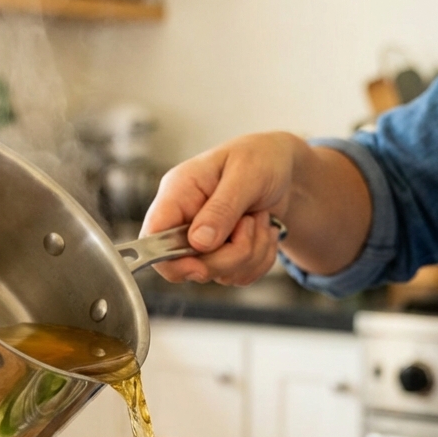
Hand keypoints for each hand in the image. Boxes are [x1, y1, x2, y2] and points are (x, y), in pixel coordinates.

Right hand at [141, 132, 299, 284]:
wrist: (284, 170)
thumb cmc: (261, 159)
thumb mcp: (246, 174)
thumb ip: (221, 208)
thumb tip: (199, 242)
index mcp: (178, 193)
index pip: (153, 236)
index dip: (170, 259)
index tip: (200, 265)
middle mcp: (185, 220)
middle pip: (189, 266)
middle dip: (230, 254)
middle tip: (250, 222)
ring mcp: (203, 242)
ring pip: (220, 274)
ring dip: (252, 252)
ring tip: (260, 219)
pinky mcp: (223, 256)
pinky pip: (240, 277)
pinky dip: (261, 259)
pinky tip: (264, 231)